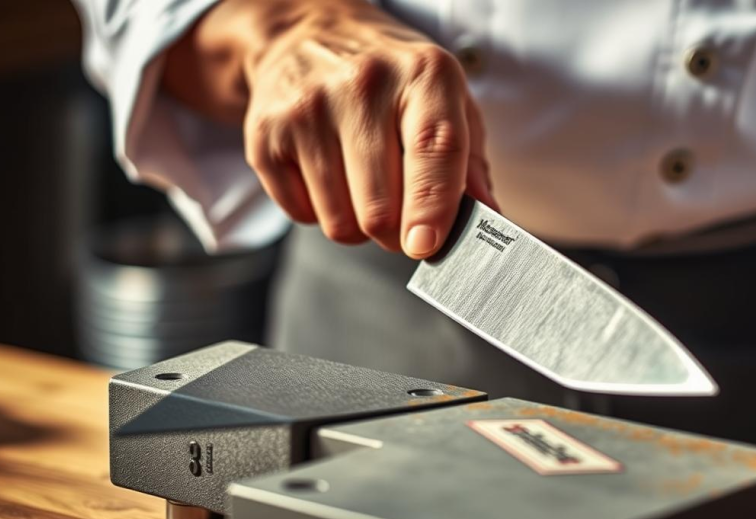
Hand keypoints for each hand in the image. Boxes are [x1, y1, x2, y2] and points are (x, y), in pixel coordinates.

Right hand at [164, 0, 495, 256]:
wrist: (305, 35)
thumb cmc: (391, 78)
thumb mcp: (447, 99)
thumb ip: (471, 161)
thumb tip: (490, 217)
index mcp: (423, 74)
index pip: (433, 149)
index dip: (431, 207)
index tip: (425, 245)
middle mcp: (362, 85)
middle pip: (380, 209)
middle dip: (397, 234)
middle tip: (403, 219)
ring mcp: (307, 110)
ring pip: (340, 223)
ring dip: (359, 226)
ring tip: (363, 186)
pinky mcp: (266, 136)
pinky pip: (302, 216)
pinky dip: (320, 212)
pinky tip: (328, 174)